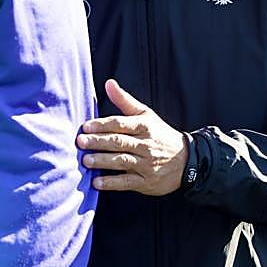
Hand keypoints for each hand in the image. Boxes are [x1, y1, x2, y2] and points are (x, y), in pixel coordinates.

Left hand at [76, 79, 187, 194]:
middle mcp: (145, 145)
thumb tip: (108, 83)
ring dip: (103, 161)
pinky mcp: (146, 182)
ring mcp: (146, 164)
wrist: (186, 160)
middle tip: (80, 142)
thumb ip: (124, 101)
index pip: (121, 124)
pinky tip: (97, 183)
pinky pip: (127, 182)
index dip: (102, 125)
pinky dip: (112, 183)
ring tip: (86, 160)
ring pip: (122, 161)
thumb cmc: (160, 135)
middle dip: (98, 142)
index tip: (86, 126)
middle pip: (119, 142)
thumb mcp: (146, 115)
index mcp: (144, 126)